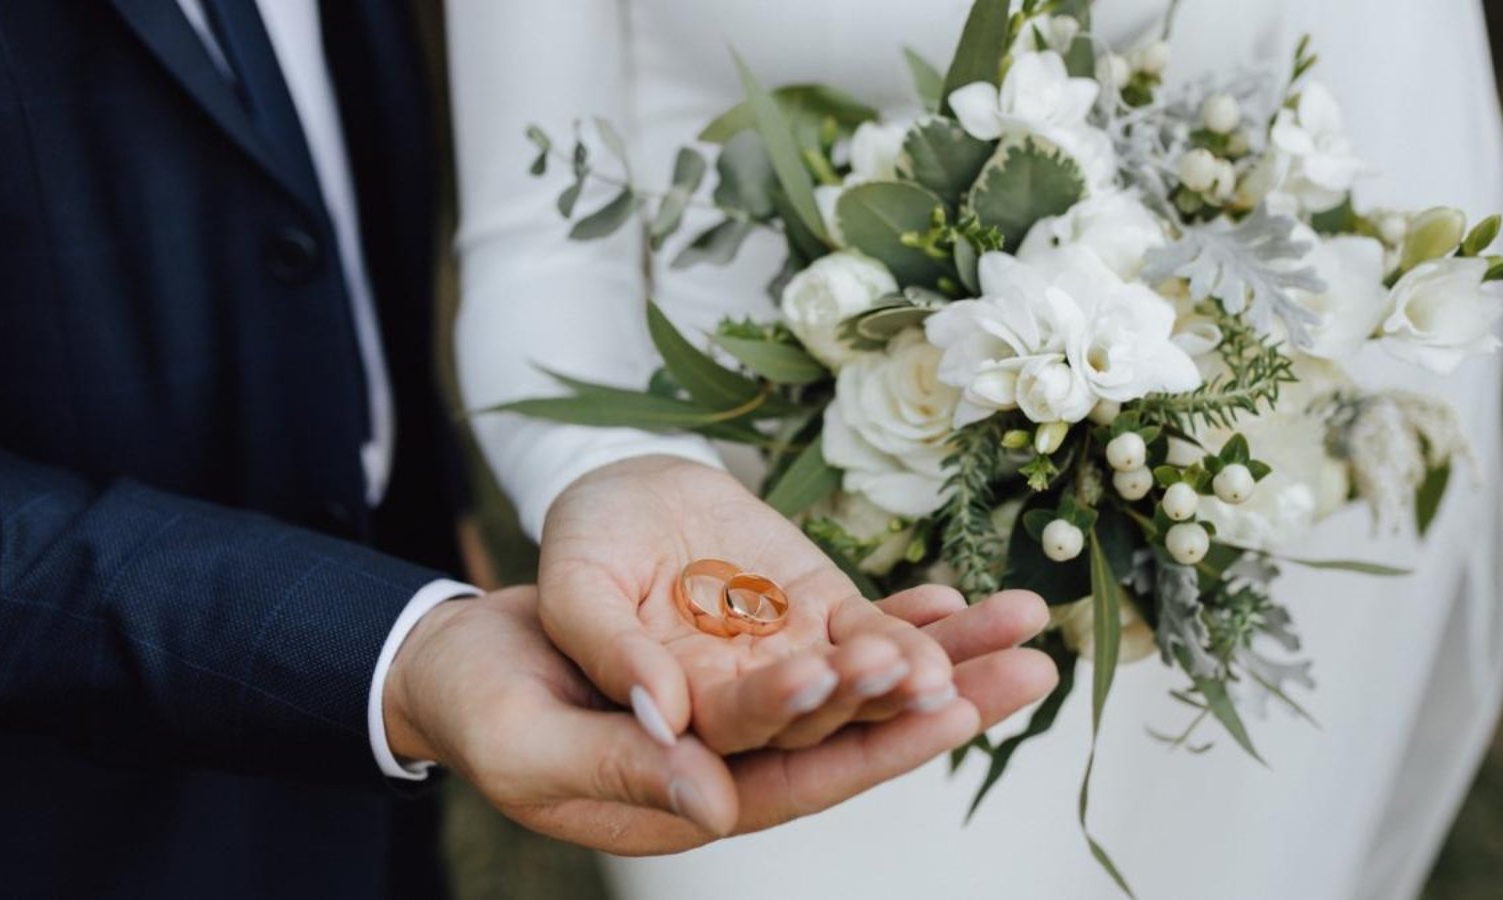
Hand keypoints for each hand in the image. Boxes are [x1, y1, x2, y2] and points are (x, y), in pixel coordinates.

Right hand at [383, 584, 1054, 853]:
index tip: (938, 702)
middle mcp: (745, 750)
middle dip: (944, 697)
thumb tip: (714, 804)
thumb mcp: (537, 746)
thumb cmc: (489, 709)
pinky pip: (835, 630)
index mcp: (698, 794)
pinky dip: (895, 613)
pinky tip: (954, 595)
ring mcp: (755, 690)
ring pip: (864, 676)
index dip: (867, 744)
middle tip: (1030, 668)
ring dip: (948, 651)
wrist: (471, 651)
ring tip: (1028, 620)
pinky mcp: (752, 640)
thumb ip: (623, 768)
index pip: (799, 776)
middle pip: (859, 729)